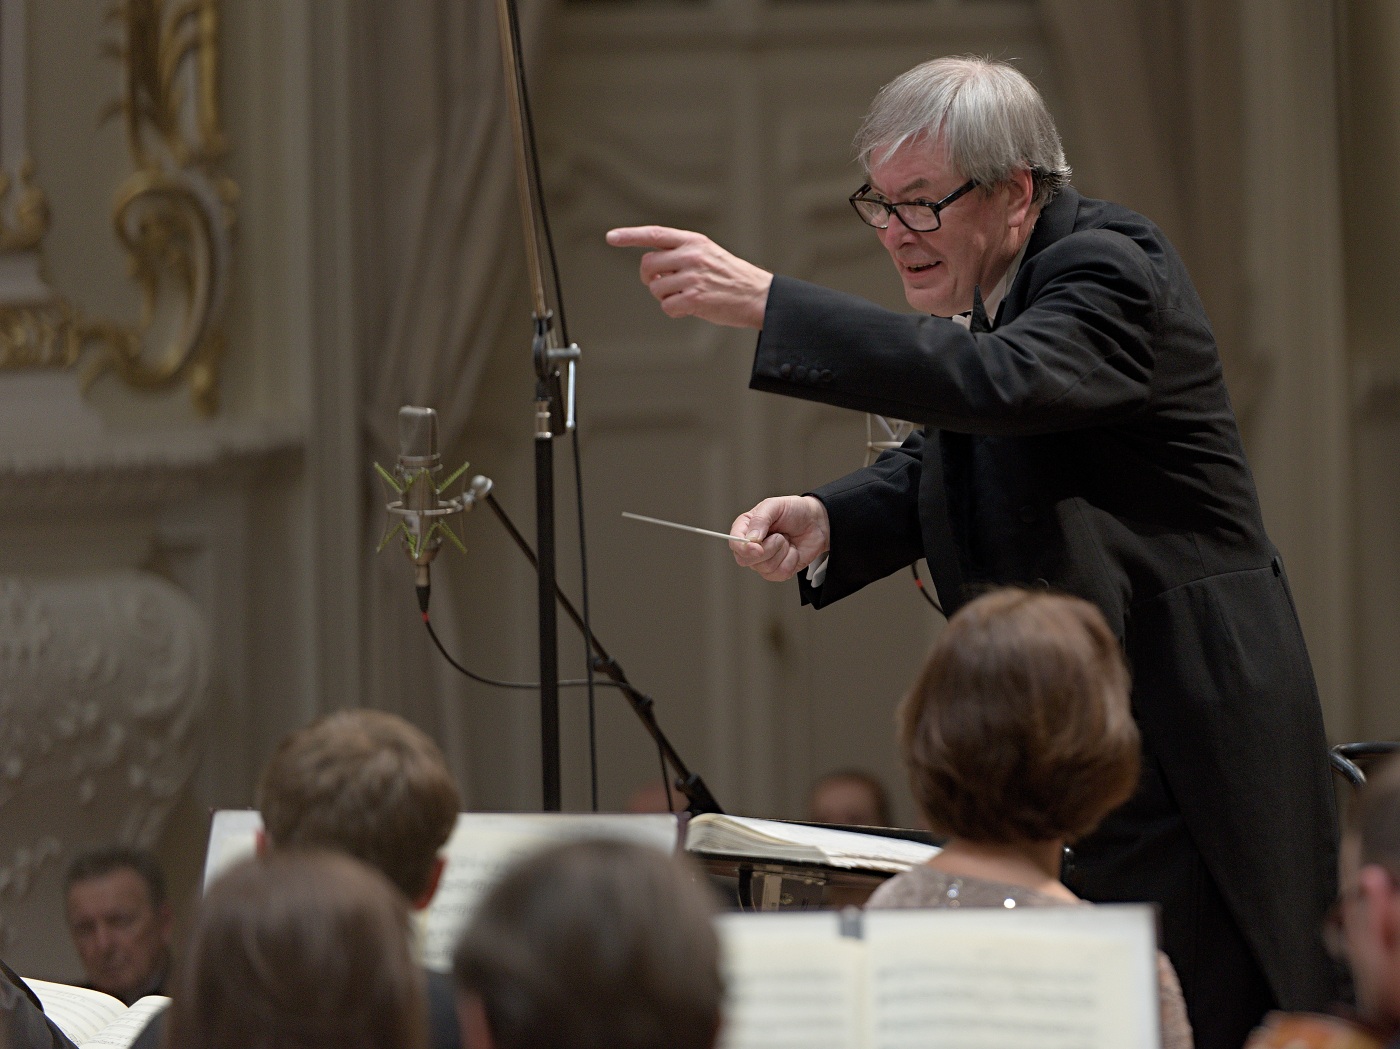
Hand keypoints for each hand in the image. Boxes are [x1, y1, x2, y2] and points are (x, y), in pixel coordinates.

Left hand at [605, 225, 772, 328]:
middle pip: (647, 266)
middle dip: (649, 279)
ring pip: (656, 289)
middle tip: (663, 285)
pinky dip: (674, 310)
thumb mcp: (709, 253)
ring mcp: (692, 276)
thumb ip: (681, 254)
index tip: (611, 237)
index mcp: (694, 241)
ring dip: (666, 296)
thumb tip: (652, 268)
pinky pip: (667, 306)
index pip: (654, 234)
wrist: (758, 296)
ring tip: (687, 296)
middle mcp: (691, 255)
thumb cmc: (732, 278)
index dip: (630, 236)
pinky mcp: (694, 298)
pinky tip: (690, 308)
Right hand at [729, 496, 830, 581]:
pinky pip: (780, 574)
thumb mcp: (775, 506)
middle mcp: (752, 546)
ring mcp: (764, 560)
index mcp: (745, 528)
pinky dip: (791, 560)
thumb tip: (751, 539)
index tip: (758, 547)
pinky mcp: (778, 571)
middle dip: (767, 550)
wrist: (817, 522)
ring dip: (781, 552)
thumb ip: (760, 519)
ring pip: (765, 568)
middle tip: (780, 536)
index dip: (743, 548)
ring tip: (786, 540)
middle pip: (745, 560)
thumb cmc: (795, 511)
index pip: (734, 543)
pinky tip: (792, 550)